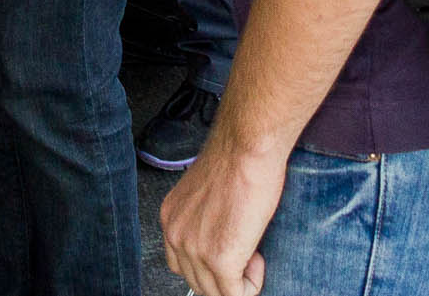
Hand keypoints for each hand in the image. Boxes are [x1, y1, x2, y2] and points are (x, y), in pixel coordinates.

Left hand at [160, 130, 285, 295]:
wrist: (247, 147)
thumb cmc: (237, 160)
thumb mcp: (206, 193)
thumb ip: (204, 219)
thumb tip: (220, 237)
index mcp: (171, 218)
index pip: (180, 264)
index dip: (209, 264)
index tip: (232, 249)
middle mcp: (175, 235)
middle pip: (197, 282)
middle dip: (225, 276)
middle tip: (247, 252)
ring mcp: (195, 249)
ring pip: (215, 293)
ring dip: (239, 281)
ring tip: (253, 253)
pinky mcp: (220, 259)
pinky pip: (236, 295)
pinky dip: (251, 285)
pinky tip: (258, 259)